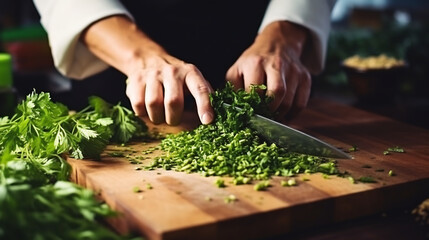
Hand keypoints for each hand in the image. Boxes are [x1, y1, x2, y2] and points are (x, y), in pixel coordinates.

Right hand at [82, 16, 213, 124]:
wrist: (147, 58)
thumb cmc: (176, 79)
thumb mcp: (192, 82)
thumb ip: (203, 97)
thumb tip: (211, 119)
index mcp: (190, 73)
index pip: (200, 89)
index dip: (204, 106)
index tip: (208, 120)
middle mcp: (172, 71)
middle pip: (173, 102)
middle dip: (174, 118)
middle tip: (174, 120)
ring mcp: (152, 75)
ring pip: (153, 105)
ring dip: (157, 118)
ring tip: (160, 116)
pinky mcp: (135, 81)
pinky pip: (138, 106)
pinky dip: (143, 114)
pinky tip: (147, 110)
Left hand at [226, 21, 310, 119]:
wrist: (277, 43)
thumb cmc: (254, 61)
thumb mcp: (237, 69)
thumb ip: (232, 88)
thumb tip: (231, 110)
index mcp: (255, 62)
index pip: (254, 91)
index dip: (252, 107)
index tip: (249, 115)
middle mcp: (276, 64)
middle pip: (276, 94)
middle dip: (268, 111)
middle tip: (262, 119)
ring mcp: (293, 71)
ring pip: (289, 102)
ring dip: (279, 115)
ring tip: (271, 119)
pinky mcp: (305, 78)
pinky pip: (301, 103)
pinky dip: (292, 114)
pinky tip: (283, 116)